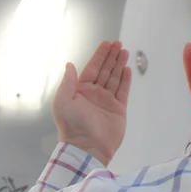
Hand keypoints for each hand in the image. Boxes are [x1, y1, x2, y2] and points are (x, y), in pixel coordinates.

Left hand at [52, 41, 131, 165]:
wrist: (87, 147)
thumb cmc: (72, 125)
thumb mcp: (62, 102)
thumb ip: (67, 82)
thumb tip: (69, 64)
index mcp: (80, 91)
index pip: (92, 68)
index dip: (99, 55)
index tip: (107, 44)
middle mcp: (94, 94)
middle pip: (105, 70)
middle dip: (112, 57)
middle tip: (119, 44)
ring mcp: (107, 101)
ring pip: (115, 78)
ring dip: (120, 65)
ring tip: (125, 52)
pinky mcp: (118, 109)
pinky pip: (123, 90)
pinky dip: (125, 80)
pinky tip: (127, 69)